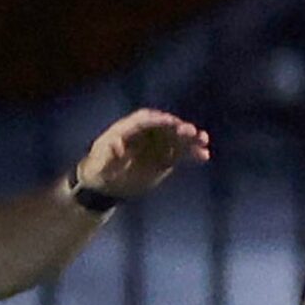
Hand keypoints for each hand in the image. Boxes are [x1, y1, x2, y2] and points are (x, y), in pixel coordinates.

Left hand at [75, 109, 209, 199]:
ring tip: (204, 140)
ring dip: (190, 138)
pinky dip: (192, 153)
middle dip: (178, 127)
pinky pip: (181, 153)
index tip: (171, 122)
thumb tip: (118, 146)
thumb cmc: (100, 172)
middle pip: (164, 126)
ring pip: (176, 138)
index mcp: (127, 129)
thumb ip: (109, 155)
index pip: (145, 119)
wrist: (107, 185)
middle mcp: (144, 134)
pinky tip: (204, 156)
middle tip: (192, 131)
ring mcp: (155, 145)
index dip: (158, 120)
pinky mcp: (165, 158)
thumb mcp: (101, 164)